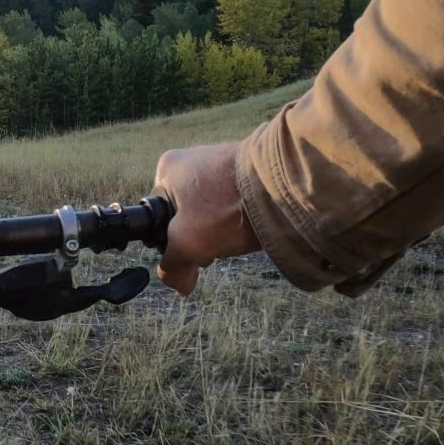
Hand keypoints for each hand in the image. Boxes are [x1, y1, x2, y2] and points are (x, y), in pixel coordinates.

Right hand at [154, 143, 260, 295]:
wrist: (284, 185)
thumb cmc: (226, 208)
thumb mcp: (187, 244)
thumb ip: (173, 268)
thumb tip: (178, 286)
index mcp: (168, 167)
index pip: (159, 216)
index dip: (173, 240)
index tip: (192, 247)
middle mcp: (192, 158)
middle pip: (187, 214)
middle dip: (201, 235)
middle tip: (217, 242)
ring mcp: (222, 160)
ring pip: (212, 209)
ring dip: (222, 228)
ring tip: (238, 233)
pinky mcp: (248, 169)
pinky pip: (235, 200)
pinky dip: (241, 217)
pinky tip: (252, 224)